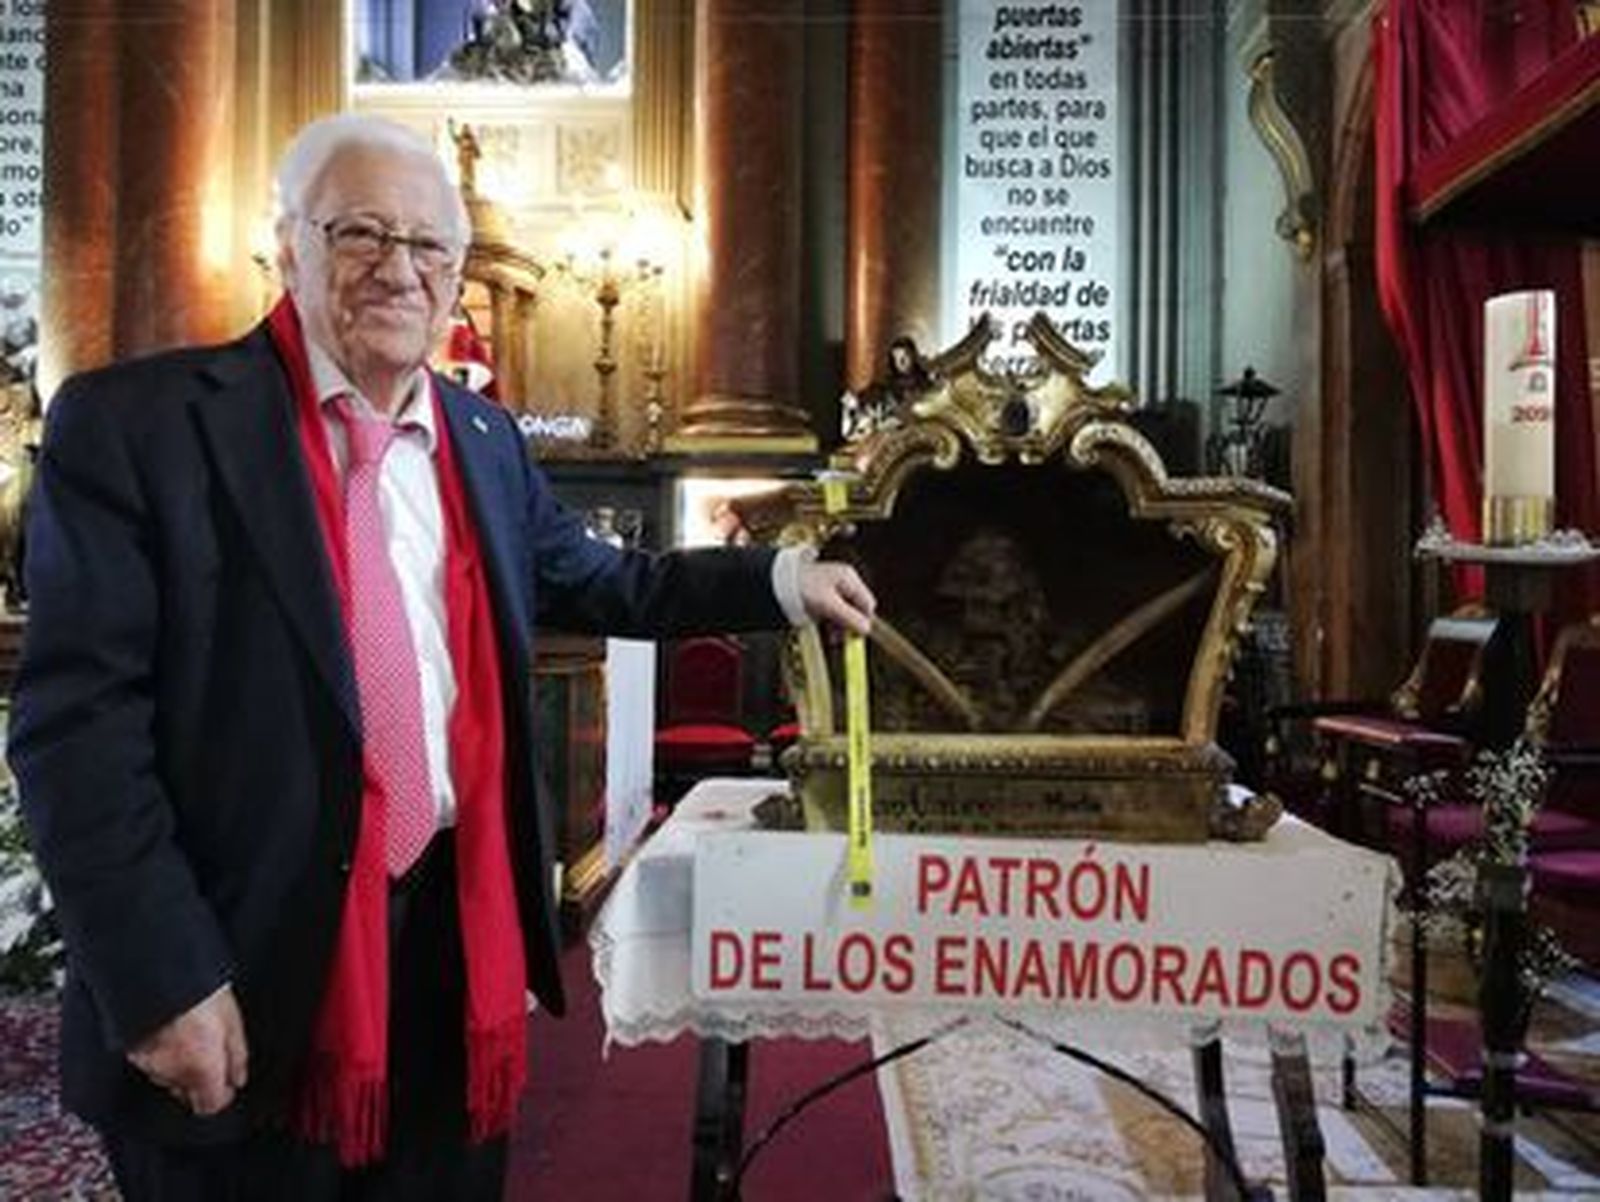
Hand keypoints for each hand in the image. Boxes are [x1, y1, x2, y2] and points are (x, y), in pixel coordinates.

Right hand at [127, 985, 248, 1116]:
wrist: (156, 968)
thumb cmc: (200, 989)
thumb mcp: (233, 1020)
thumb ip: (237, 1056)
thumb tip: (238, 1079)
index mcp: (200, 1068)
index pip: (209, 1106)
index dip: (220, 1096)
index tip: (227, 1083)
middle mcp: (170, 1072)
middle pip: (186, 1092)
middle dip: (200, 1080)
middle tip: (210, 1052)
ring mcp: (146, 1061)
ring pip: (167, 1077)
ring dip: (179, 1065)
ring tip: (189, 1034)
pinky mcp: (129, 1048)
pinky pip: (149, 1061)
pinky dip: (161, 1052)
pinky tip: (169, 1029)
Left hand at [798, 560, 875, 635]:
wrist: (776, 584)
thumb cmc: (801, 589)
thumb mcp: (828, 605)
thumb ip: (849, 617)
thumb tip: (866, 629)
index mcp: (848, 578)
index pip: (867, 604)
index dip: (863, 620)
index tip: (856, 635)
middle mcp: (844, 582)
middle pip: (857, 608)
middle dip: (850, 624)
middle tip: (840, 638)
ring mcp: (834, 588)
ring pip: (846, 611)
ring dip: (840, 625)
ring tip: (831, 636)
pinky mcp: (824, 596)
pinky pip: (835, 612)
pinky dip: (832, 621)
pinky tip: (825, 628)